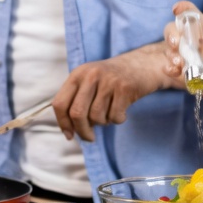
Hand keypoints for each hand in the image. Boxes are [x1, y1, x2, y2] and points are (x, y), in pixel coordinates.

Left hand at [53, 42, 173, 141]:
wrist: (142, 64)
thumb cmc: (112, 79)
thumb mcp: (90, 81)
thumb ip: (76, 100)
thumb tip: (69, 131)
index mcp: (78, 74)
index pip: (60, 103)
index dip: (63, 123)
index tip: (69, 135)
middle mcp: (91, 75)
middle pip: (77, 113)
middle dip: (82, 131)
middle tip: (89, 137)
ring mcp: (108, 81)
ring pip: (97, 117)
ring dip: (103, 123)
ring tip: (110, 113)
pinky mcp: (125, 88)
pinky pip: (115, 116)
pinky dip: (118, 119)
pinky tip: (122, 110)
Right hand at [162, 1, 202, 125]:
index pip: (194, 17)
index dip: (185, 10)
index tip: (178, 9)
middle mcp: (192, 43)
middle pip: (175, 31)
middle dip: (171, 33)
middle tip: (175, 41)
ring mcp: (186, 58)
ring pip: (171, 50)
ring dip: (171, 54)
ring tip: (179, 62)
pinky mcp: (182, 73)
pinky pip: (171, 68)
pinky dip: (169, 68)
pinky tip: (172, 70)